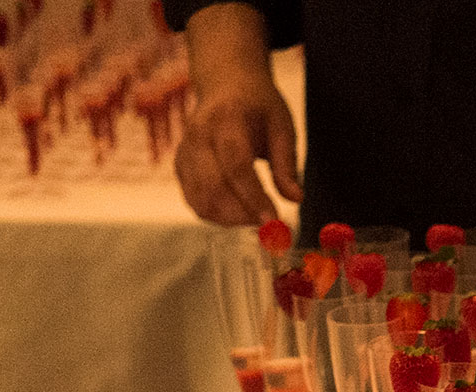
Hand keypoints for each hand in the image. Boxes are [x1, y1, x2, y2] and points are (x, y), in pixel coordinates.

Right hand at [174, 3, 301, 225]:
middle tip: (270, 224)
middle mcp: (198, 135)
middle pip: (212, 187)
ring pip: (199, 199)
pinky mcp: (180, 165)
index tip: (274, 221)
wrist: (225, 82)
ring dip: (230, 219)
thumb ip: (287, 163)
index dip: (253, 197)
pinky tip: (238, 210)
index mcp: (226, 120)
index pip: (236, 165)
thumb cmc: (258, 105)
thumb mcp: (282, 125)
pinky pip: (194, 199)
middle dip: (242, 214)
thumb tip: (295, 199)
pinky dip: (216, 214)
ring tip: (256, 216)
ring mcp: (184, 151)